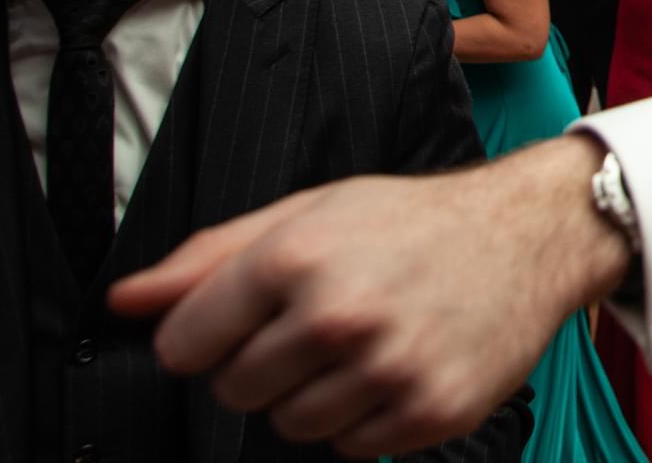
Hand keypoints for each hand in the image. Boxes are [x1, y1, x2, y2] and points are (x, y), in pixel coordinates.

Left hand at [108, 136, 628, 455]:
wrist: (527, 236)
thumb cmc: (412, 221)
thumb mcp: (310, 212)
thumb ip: (210, 257)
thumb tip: (124, 300)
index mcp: (296, 256)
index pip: (184, 344)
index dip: (206, 335)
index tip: (242, 321)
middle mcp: (338, 315)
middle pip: (235, 391)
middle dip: (264, 364)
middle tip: (320, 325)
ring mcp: (387, 369)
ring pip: (290, 427)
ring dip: (315, 396)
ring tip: (363, 346)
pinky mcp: (428, 412)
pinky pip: (352, 449)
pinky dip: (366, 418)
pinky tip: (397, 368)